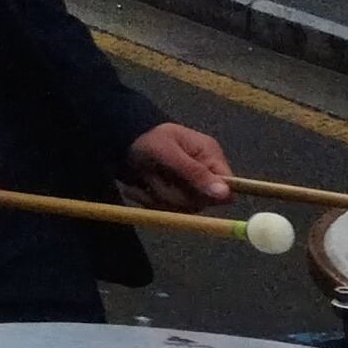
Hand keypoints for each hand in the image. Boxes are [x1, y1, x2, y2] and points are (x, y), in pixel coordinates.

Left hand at [119, 121, 233, 210]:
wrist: (119, 139)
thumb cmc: (147, 137)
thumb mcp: (168, 152)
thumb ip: (195, 172)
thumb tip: (225, 194)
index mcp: (209, 156)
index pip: (228, 187)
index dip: (212, 194)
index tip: (190, 191)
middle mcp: (203, 174)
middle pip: (201, 202)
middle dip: (174, 194)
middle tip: (155, 175)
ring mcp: (187, 186)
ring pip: (181, 209)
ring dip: (157, 196)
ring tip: (143, 176)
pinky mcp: (171, 196)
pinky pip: (165, 210)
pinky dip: (148, 200)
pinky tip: (136, 187)